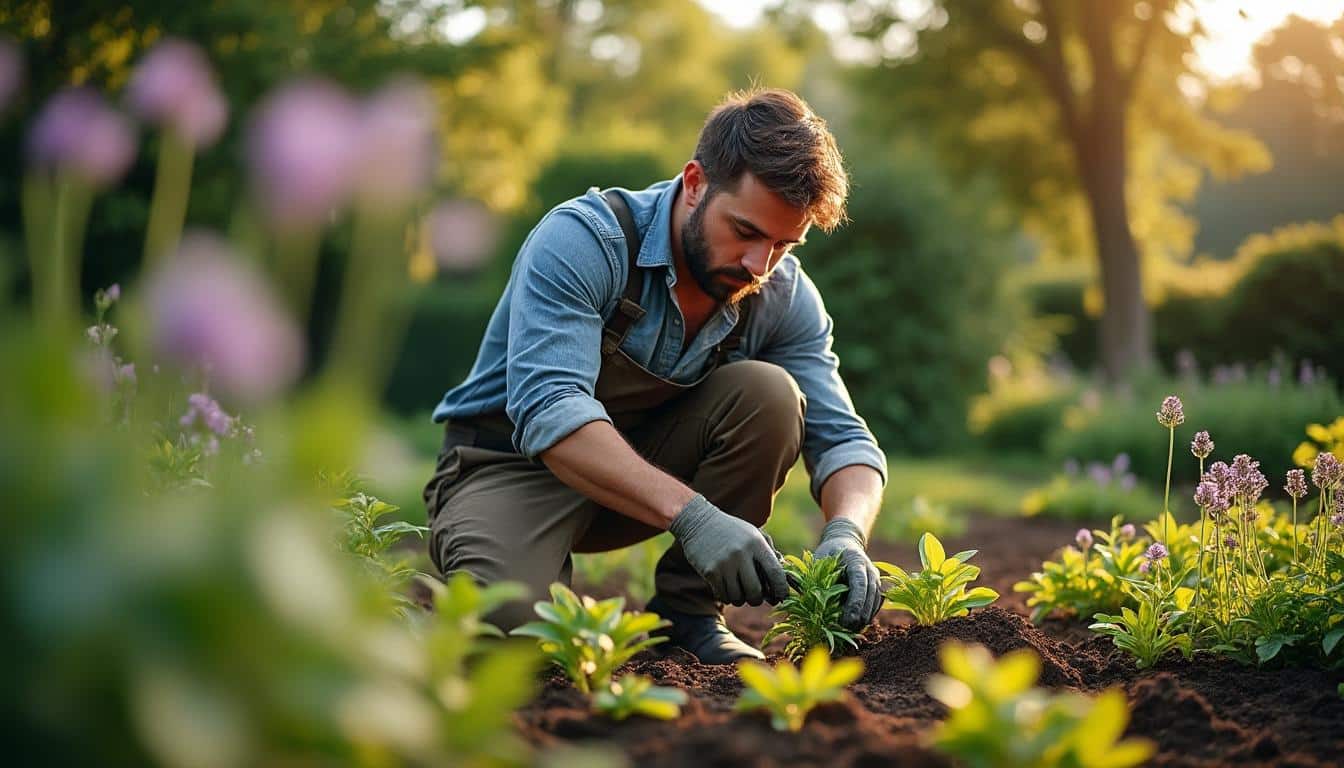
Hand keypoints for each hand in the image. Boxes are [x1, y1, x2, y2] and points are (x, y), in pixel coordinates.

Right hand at [669, 495, 789, 605]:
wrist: (698, 522)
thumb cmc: (731, 530)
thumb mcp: (753, 534)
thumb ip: (770, 553)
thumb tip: (786, 578)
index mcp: (756, 543)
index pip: (776, 573)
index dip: (781, 590)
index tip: (781, 597)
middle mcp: (741, 553)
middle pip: (756, 592)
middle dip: (757, 600)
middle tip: (755, 597)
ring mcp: (725, 563)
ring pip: (738, 597)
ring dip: (740, 599)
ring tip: (738, 590)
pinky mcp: (710, 571)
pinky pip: (723, 596)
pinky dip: (727, 597)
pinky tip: (726, 588)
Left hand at [813, 518, 880, 629]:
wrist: (845, 544)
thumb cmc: (828, 554)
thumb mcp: (818, 560)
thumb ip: (811, 577)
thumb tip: (793, 595)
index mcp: (855, 560)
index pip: (859, 582)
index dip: (855, 602)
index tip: (847, 620)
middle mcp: (870, 569)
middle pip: (870, 594)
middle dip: (860, 615)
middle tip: (847, 630)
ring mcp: (876, 578)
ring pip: (875, 602)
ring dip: (864, 618)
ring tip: (850, 631)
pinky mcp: (876, 587)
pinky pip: (875, 604)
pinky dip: (867, 616)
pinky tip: (856, 626)